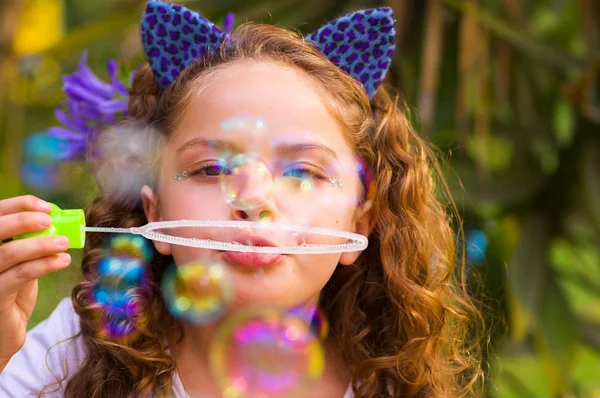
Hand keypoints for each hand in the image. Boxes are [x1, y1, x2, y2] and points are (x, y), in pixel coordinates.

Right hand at [0, 195, 70, 370]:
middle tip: (49, 221)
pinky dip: (44, 264)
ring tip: (63, 243)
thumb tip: (55, 219)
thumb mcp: (20, 263)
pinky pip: (20, 275)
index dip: (18, 206)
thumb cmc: (12, 294)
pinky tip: (62, 261)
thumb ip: (30, 243)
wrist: (2, 335)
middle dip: (23, 221)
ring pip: (8, 253)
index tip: (46, 207)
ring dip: (40, 244)